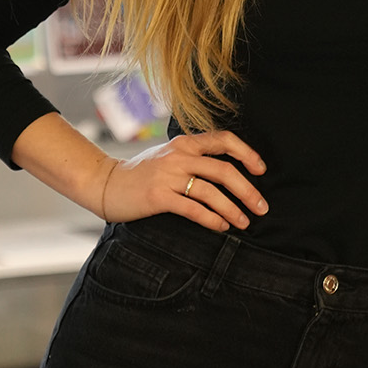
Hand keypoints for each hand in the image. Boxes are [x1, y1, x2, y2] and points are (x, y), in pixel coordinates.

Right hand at [98, 131, 267, 230]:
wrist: (105, 183)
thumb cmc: (140, 174)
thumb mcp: (167, 157)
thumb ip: (193, 158)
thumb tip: (228, 173)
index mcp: (183, 144)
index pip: (223, 140)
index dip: (247, 153)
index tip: (261, 170)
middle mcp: (177, 156)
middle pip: (223, 170)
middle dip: (247, 191)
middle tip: (262, 208)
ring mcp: (167, 176)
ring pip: (210, 192)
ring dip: (233, 209)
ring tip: (244, 222)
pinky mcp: (158, 196)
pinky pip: (193, 209)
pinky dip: (211, 219)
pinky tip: (220, 227)